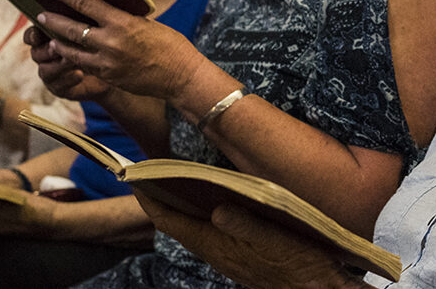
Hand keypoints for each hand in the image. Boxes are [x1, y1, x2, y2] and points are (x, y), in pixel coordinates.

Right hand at [25, 25, 112, 101]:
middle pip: (36, 53)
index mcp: (47, 37)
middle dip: (46, 50)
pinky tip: (80, 74)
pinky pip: (58, 86)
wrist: (111, 70)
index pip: (32, 35)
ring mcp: (51, 73)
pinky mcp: (60, 88)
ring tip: (71, 60)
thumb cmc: (98, 43)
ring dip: (58, 65)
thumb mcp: (88, 29)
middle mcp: (46, 55)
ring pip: (45, 70)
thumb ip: (77, 20)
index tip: (37, 34)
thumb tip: (77, 4)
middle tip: (57, 46)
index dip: (32, 35)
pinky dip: (68, 80)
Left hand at [31, 0, 207, 100]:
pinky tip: (68, 53)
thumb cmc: (169, 44)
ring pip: (71, 51)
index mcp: (122, 22)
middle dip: (52, 20)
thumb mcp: (146, 23)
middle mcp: (111, 42)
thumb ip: (122, 18)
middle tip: (38, 14)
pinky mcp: (108, 77)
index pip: (85, 3)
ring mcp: (107, 63)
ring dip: (58, 42)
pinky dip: (74, 58)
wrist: (181, 76)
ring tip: (49, 36)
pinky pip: (84, 65)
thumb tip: (102, 9)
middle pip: (71, 28)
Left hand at [136, 192, 368, 288]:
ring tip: (170, 180)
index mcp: (218, 245)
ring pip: (191, 228)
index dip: (150, 199)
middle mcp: (216, 252)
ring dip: (178, 206)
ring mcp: (226, 256)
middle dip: (159, 199)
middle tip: (147, 172)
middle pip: (176, 224)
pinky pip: (207, 233)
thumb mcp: (276, 239)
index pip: (171, 221)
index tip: (134, 176)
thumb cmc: (300, 264)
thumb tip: (217, 209)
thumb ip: (246, 224)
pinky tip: (206, 200)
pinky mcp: (238, 256)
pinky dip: (197, 214)